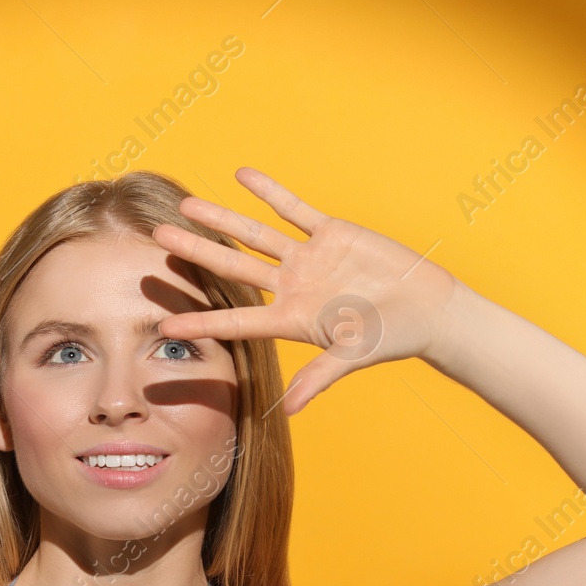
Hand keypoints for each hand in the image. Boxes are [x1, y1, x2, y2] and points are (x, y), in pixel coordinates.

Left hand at [151, 166, 459, 414]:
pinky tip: (241, 176)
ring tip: (186, 205)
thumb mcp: (353, 357)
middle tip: (157, 242)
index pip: (237, 321)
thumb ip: (319, 378)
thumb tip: (290, 410)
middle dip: (195, 255)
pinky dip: (269, 191)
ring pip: (255, 235)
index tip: (164, 326)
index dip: (201, 322)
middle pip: (232, 268)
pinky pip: (293, 208)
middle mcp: (292, 287)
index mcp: (292, 319)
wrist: (428, 309)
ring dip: (221, 220)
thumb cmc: (393, 338)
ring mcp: (308, 258)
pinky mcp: (331, 233)